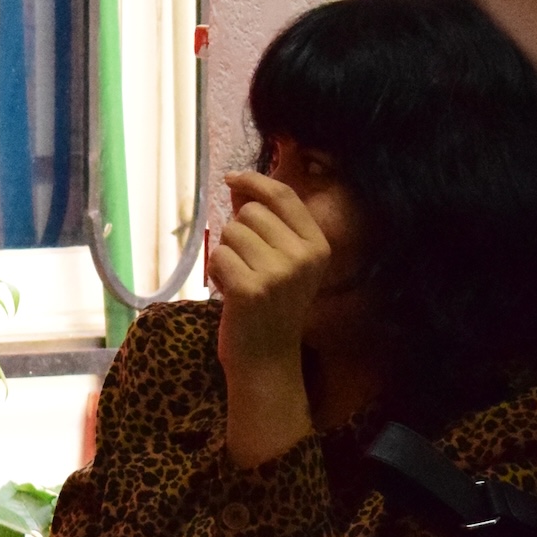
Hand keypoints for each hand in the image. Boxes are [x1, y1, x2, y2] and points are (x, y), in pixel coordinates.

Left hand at [212, 170, 336, 376]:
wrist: (266, 358)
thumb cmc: (269, 304)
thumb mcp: (282, 261)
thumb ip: (265, 222)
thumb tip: (239, 183)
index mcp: (318, 246)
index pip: (284, 195)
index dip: (255, 181)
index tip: (232, 178)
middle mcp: (304, 257)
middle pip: (251, 212)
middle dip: (238, 232)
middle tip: (248, 265)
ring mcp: (279, 273)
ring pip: (231, 232)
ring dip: (227, 253)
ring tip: (241, 280)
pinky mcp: (251, 289)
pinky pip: (219, 256)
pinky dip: (217, 273)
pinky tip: (232, 294)